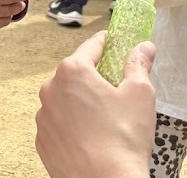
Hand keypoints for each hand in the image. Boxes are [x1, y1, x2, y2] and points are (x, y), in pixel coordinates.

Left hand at [36, 32, 155, 177]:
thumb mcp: (140, 94)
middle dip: (95, 77)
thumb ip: (139, 65)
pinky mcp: (43, 141)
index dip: (108, 44)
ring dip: (82, 101)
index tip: (116, 44)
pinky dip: (73, 124)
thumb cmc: (122, 140)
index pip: (92, 47)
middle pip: (76, 73)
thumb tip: (144, 48)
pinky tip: (92, 135)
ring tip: (106, 118)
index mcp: (72, 72)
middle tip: (117, 87)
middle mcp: (51, 90)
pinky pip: (59, 123)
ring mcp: (44, 117)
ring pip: (66, 99)